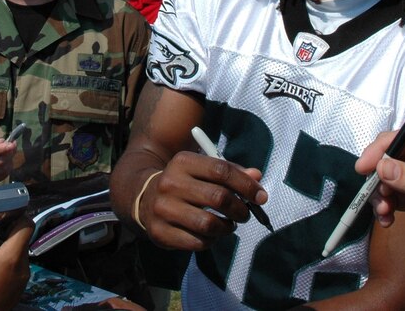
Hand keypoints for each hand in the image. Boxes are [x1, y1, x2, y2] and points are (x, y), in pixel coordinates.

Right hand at [0, 138, 15, 190]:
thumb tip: (3, 142)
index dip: (3, 149)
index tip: (12, 143)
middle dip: (9, 154)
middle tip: (12, 147)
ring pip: (1, 171)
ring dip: (9, 162)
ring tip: (10, 155)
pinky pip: (0, 178)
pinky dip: (6, 170)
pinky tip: (7, 164)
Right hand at [0, 207, 31, 310]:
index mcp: (11, 258)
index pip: (27, 225)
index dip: (18, 214)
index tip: (4, 213)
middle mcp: (22, 268)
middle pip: (23, 239)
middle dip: (8, 230)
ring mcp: (22, 281)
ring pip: (20, 254)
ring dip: (7, 247)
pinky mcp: (17, 290)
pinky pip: (17, 268)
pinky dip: (7, 262)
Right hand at [138, 151, 266, 251]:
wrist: (143, 197)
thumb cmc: (184, 182)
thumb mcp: (203, 169)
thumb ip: (230, 172)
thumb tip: (257, 178)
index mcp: (183, 162)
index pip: (221, 170)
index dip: (246, 185)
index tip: (261, 197)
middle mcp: (170, 183)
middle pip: (218, 197)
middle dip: (240, 209)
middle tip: (245, 214)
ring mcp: (163, 209)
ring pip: (209, 224)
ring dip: (227, 227)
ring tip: (228, 224)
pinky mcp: (160, 232)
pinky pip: (197, 242)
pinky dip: (211, 241)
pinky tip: (211, 235)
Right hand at [354, 128, 404, 240]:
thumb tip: (381, 167)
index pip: (404, 138)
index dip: (381, 150)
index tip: (363, 168)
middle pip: (392, 157)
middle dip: (379, 177)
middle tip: (373, 196)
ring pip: (388, 177)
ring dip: (380, 195)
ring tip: (383, 213)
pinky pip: (393, 196)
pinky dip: (386, 207)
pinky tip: (387, 220)